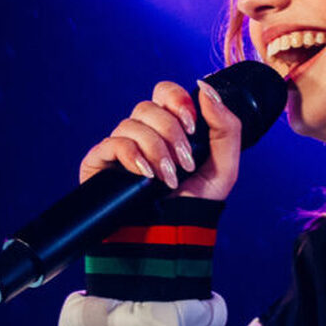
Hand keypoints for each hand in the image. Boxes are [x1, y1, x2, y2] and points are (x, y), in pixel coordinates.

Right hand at [77, 79, 242, 201]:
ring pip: (131, 124)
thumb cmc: (197, 205)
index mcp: (170, 127)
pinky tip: (145, 174)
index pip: (165, 92)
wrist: (172, 239)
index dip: (177, 100)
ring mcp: (120, 148)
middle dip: (171, 133)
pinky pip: (111, 143)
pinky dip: (131, 155)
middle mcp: (143, 133)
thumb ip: (226, 125)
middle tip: (184, 163)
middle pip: (148, 106)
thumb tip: (205, 87)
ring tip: (167, 179)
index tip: (192, 126)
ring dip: (156, 150)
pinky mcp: (99, 164)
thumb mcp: (224, 166)